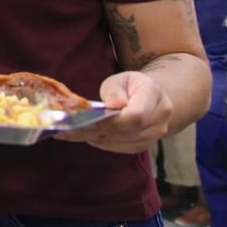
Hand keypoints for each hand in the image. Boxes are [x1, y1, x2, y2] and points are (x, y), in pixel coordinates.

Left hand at [53, 71, 172, 153]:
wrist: (152, 97)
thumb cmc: (131, 85)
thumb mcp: (121, 79)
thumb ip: (114, 91)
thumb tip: (112, 105)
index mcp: (154, 94)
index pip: (136, 115)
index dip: (112, 120)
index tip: (86, 119)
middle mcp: (159, 118)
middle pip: (127, 131)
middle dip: (96, 130)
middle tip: (67, 129)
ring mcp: (155, 135)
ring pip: (122, 142)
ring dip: (95, 138)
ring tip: (69, 133)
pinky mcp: (144, 145)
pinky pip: (121, 148)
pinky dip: (101, 143)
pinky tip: (83, 136)